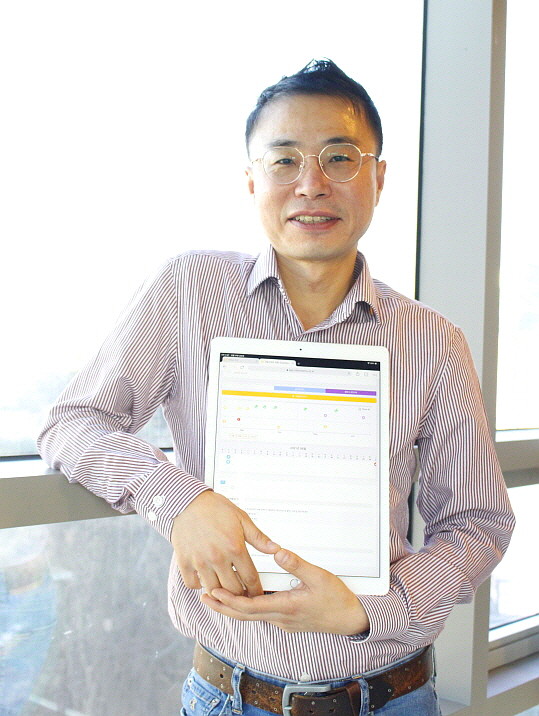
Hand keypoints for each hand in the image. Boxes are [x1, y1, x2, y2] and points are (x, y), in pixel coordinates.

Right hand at [171, 491, 279, 596]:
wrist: (187, 501)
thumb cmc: (214, 508)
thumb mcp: (241, 518)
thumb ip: (259, 537)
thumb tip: (275, 549)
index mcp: (234, 547)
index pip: (251, 578)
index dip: (257, 590)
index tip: (257, 593)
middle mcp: (217, 557)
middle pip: (233, 590)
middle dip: (241, 595)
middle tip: (243, 593)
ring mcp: (200, 561)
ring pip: (214, 590)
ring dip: (221, 592)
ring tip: (225, 588)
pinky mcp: (184, 561)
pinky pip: (192, 584)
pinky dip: (199, 585)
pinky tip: (205, 578)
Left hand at [201, 548, 369, 634]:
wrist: (350, 620)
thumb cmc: (336, 599)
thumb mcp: (318, 576)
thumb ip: (297, 563)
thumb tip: (278, 552)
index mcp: (285, 607)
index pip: (249, 607)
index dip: (228, 600)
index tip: (213, 591)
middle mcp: (280, 618)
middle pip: (243, 615)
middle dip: (222, 606)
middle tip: (204, 596)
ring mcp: (282, 621)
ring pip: (251, 617)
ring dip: (232, 607)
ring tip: (216, 596)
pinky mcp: (286, 621)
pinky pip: (260, 616)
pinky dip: (245, 608)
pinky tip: (241, 600)